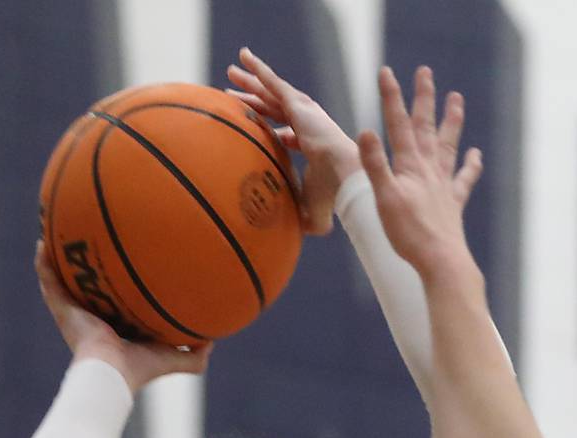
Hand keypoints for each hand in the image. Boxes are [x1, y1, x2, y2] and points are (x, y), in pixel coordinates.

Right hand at [35, 244, 211, 393]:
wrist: (111, 375)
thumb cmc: (141, 369)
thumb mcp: (174, 359)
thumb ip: (194, 354)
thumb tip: (213, 341)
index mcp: (116, 328)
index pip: (116, 301)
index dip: (118, 285)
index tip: (124, 264)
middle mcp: (93, 318)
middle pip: (88, 286)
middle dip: (88, 267)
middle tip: (90, 239)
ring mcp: (74, 314)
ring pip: (64, 280)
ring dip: (60, 258)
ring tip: (57, 233)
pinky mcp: (61, 310)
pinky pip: (48, 281)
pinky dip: (43, 263)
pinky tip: (42, 242)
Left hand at [226, 47, 359, 234]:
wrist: (344, 179)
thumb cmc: (332, 198)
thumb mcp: (310, 213)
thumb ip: (299, 219)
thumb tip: (288, 241)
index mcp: (311, 145)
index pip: (288, 133)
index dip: (275, 130)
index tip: (260, 128)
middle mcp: (307, 125)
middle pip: (273, 109)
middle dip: (255, 100)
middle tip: (236, 92)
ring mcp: (303, 112)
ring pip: (270, 93)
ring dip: (251, 81)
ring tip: (232, 71)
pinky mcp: (299, 105)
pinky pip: (273, 83)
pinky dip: (259, 70)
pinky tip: (244, 58)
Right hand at [357, 66, 483, 273]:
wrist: (440, 260)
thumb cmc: (408, 233)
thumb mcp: (383, 198)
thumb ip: (374, 165)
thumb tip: (364, 131)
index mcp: (410, 166)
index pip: (397, 124)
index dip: (391, 97)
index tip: (385, 72)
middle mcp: (429, 169)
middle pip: (426, 126)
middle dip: (423, 98)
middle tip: (425, 72)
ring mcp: (443, 185)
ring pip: (448, 145)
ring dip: (451, 121)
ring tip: (457, 98)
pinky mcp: (453, 203)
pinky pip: (464, 179)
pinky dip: (471, 165)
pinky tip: (475, 155)